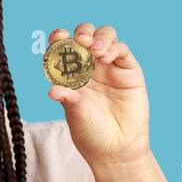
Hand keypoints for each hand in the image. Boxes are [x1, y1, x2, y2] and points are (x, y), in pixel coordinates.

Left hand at [47, 22, 151, 170]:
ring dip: (98, 37)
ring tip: (94, 49)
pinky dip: (113, 48)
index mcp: (70, 74)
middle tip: (79, 41)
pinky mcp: (128, 71)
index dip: (59, 39)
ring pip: (105, 37)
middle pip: (85, 36)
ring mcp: (109, 67)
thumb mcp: (76, 115)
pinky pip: (121, 50)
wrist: (117, 149)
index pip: (63, 49)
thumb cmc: (91, 133)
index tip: (56, 36)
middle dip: (82, 33)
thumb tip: (52, 90)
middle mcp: (89, 67)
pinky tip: (106, 57)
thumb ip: (68, 98)